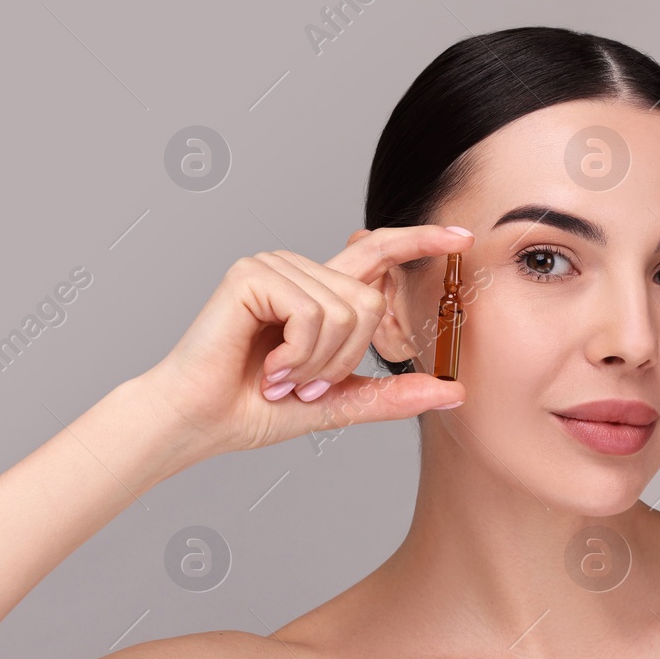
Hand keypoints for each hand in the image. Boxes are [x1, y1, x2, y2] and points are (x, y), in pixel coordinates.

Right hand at [139, 224, 473, 457]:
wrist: (197, 422)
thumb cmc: (252, 409)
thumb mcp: (335, 403)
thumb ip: (390, 396)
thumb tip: (451, 392)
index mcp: (317, 293)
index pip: (378, 253)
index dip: (421, 241)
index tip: (461, 237)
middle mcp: (298, 271)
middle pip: (369, 301)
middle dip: (345, 358)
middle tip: (301, 383)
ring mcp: (274, 267)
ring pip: (345, 310)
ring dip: (317, 362)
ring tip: (279, 376)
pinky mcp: (253, 274)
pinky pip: (312, 313)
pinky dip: (297, 353)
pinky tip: (268, 366)